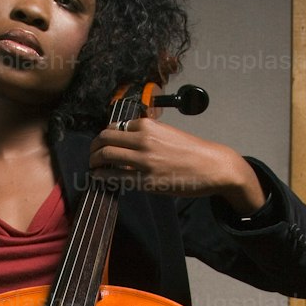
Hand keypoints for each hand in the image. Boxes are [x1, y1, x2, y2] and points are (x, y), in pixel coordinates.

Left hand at [88, 116, 266, 214]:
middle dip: (94, 146)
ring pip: (107, 155)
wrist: (212, 166)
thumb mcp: (168, 133)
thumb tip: (126, 138)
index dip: (107, 136)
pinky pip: (115, 177)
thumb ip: (147, 133)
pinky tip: (99, 177)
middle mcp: (143, 140)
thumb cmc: (192, 150)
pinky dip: (102, 176)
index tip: (104, 143)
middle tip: (93, 153)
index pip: (116, 126)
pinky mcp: (146, 181)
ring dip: (94, 160)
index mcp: (149, 125)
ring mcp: (144, 161)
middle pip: (105, 138)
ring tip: (93, 165)